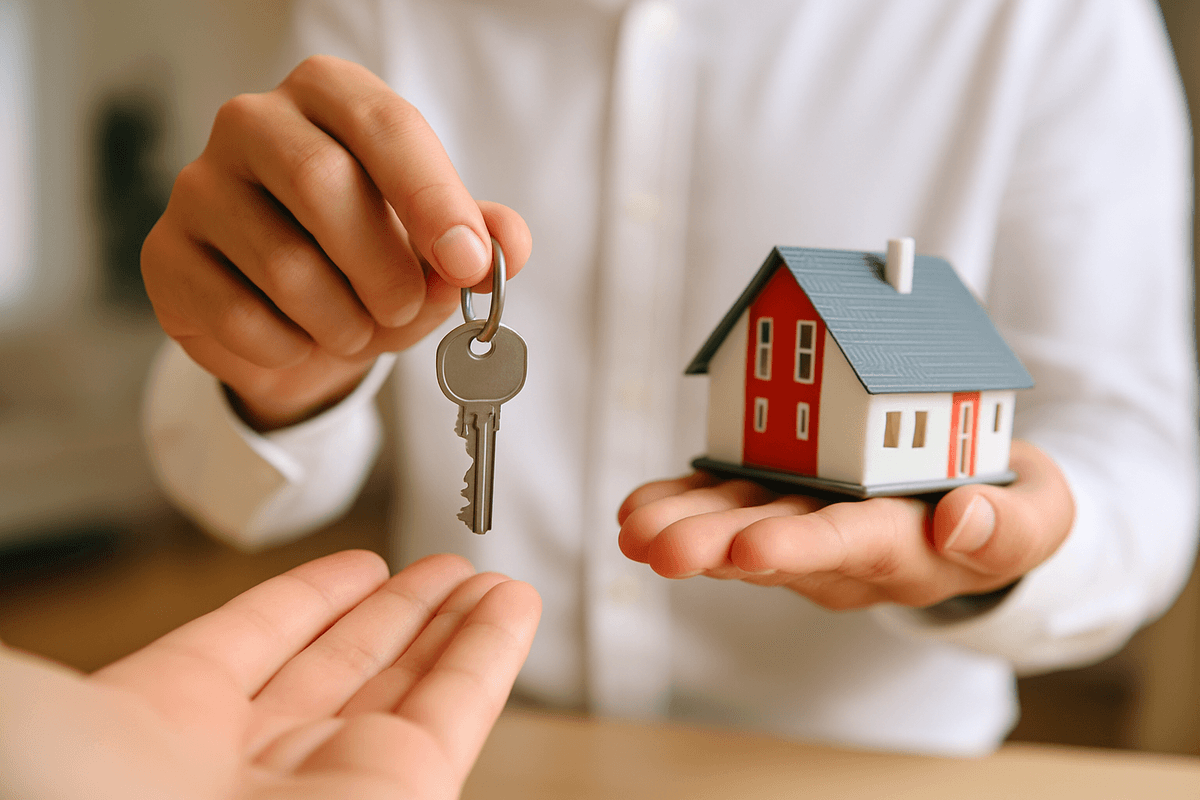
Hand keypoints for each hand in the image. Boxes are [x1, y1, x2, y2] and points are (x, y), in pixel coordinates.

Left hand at [0, 550, 539, 799]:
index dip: (308, 602)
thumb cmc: (60, 796)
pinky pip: (459, 713)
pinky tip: (503, 606)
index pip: (253, 651)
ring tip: (482, 575)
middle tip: (443, 568)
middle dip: (399, 614)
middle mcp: (254, 773)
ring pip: (408, 687)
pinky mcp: (405, 796)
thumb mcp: (50, 716)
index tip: (354, 568)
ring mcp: (332, 787)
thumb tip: (32, 648)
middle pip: (343, 671)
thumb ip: (96, 660)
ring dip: (454, 623)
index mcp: (163, 741)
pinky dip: (490, 653)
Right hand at [141, 55, 532, 429]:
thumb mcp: (438, 250)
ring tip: (354, 326)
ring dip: (344, 321)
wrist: (301, 327)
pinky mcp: (166, 256)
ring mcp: (198, 186)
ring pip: (283, 264)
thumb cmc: (373, 266)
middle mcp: (252, 122)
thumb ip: (480, 239)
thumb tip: (505, 246)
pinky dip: (291, 348)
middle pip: (320, 183)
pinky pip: (239, 316)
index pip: (385, 125)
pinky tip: (298, 338)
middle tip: (407, 308)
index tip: (469, 262)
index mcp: (331, 97)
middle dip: (384, 269)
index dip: (432, 197)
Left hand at [617, 440, 1073, 609]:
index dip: (801, 548)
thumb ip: (1008, 526)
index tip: (750, 550)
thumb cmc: (1010, 507)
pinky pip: (730, 509)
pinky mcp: (785, 505)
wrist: (979, 506)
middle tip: (659, 548)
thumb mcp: (1038, 514)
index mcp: (912, 549)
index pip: (853, 548)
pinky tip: (640, 508)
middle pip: (778, 549)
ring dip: (685, 529)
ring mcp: (810, 530)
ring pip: (741, 530)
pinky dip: (684, 504)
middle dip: (715, 548)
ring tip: (634, 527)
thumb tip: (959, 518)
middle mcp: (849, 552)